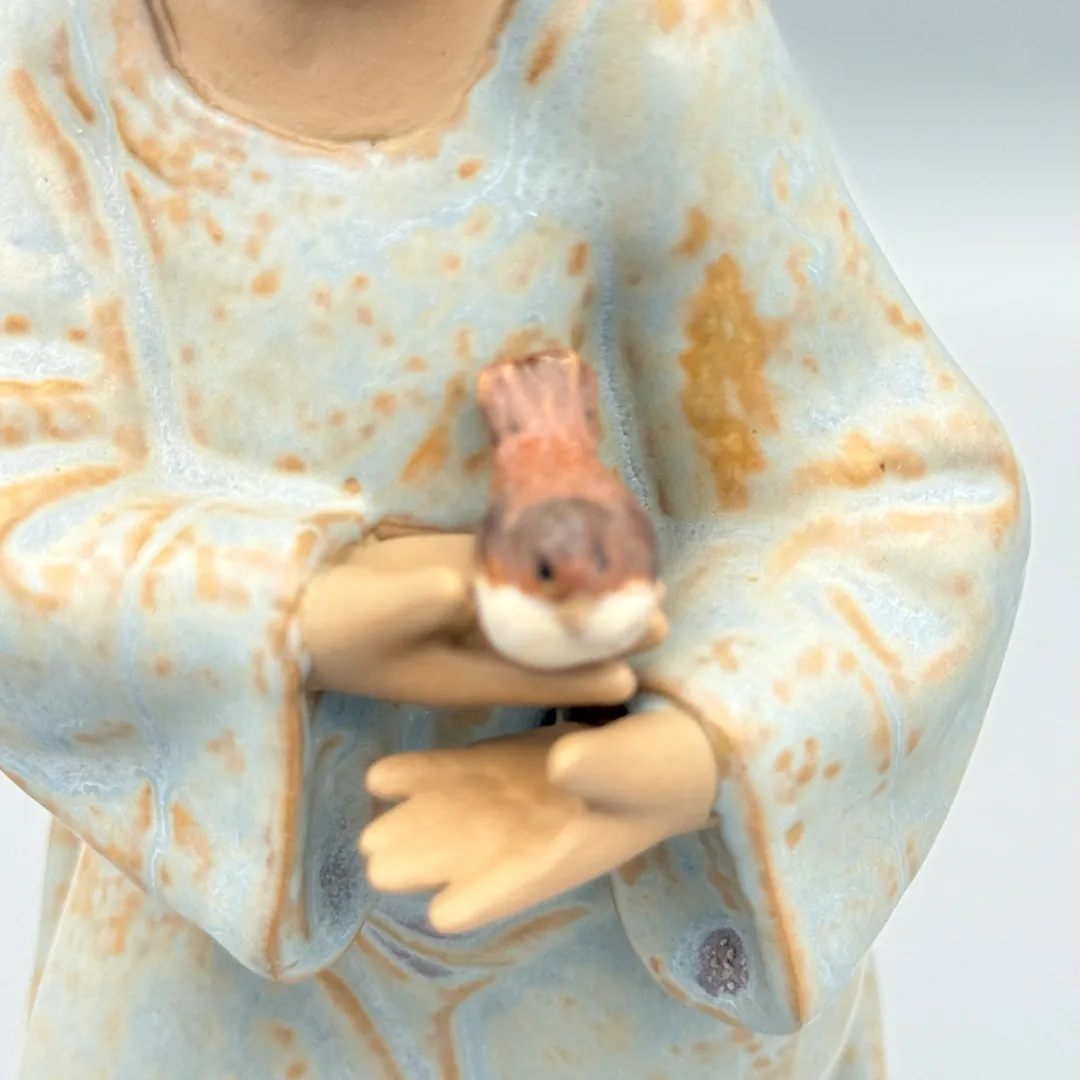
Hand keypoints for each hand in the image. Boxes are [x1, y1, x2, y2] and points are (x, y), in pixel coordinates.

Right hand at [298, 532, 666, 706]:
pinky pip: (515, 561)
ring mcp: (476, 604)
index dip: (580, 679)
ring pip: (542, 598)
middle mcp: (481, 643)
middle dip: (604, 630)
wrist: (306, 599)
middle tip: (662, 618)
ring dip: (589, 589)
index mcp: (464, 673)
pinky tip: (588, 538)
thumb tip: (466, 588)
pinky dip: (549, 552)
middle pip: (553, 639)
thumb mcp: (372, 617)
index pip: (533, 679)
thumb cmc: (335, 625)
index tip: (630, 679)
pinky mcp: (465, 567)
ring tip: (644, 576)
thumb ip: (417, 603)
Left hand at [359, 707, 717, 932]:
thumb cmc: (660, 766)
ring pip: (452, 820)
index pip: (522, 882)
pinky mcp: (499, 765)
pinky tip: (378, 778)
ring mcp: (508, 801)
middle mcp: (528, 834)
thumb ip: (604, 767)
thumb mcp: (641, 763)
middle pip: (470, 858)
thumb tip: (560, 765)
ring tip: (369, 839)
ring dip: (410, 831)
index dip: (485, 898)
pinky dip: (416, 778)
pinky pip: (452, 775)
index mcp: (569, 848)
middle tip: (380, 871)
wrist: (661, 743)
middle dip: (426, 867)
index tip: (444, 913)